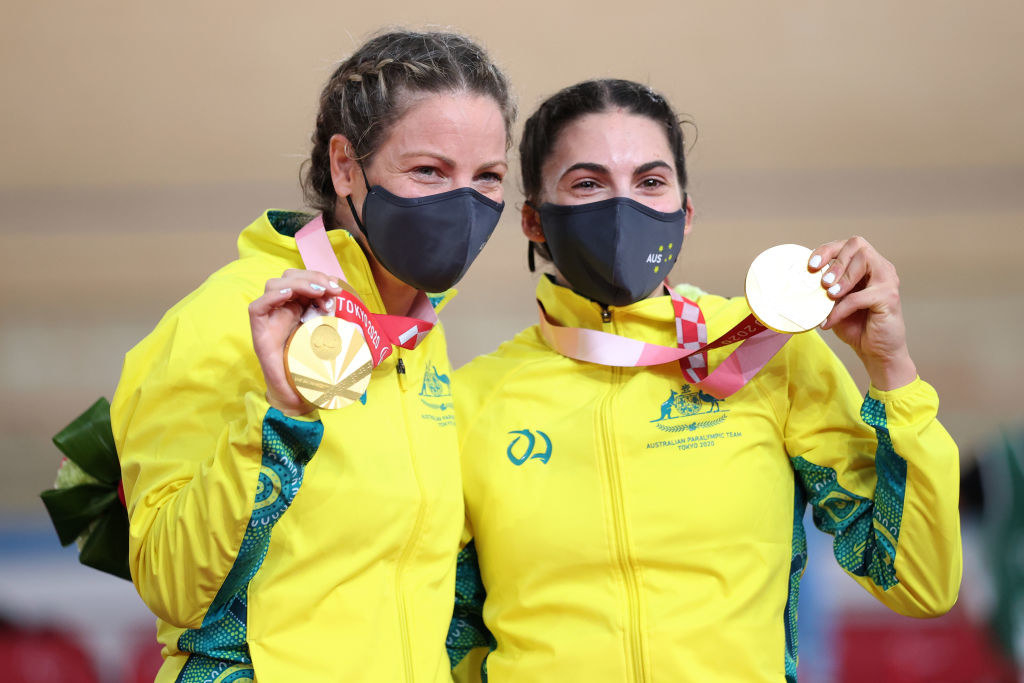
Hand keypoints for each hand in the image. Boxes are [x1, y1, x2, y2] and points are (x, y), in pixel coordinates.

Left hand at [249, 270, 343, 414]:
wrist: (296, 387)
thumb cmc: (295, 387)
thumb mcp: (295, 388)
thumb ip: (299, 388)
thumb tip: (320, 388)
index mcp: (265, 336)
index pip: (258, 307)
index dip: (272, 297)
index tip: (292, 295)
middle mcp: (273, 319)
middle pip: (278, 285)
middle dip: (303, 283)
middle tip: (327, 291)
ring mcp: (287, 310)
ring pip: (292, 280)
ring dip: (314, 281)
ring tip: (333, 292)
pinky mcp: (300, 307)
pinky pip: (305, 288)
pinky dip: (317, 285)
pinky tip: (330, 292)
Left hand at [809, 236, 916, 389]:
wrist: (877, 352)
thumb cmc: (856, 325)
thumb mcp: (834, 302)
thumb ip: (824, 287)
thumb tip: (799, 279)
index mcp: (868, 265)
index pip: (848, 244)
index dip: (827, 250)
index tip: (811, 266)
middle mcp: (881, 268)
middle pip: (857, 245)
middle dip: (835, 262)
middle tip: (822, 282)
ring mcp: (888, 281)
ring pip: (863, 262)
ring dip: (841, 278)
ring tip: (828, 296)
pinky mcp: (889, 298)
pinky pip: (859, 297)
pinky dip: (841, 309)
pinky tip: (829, 321)